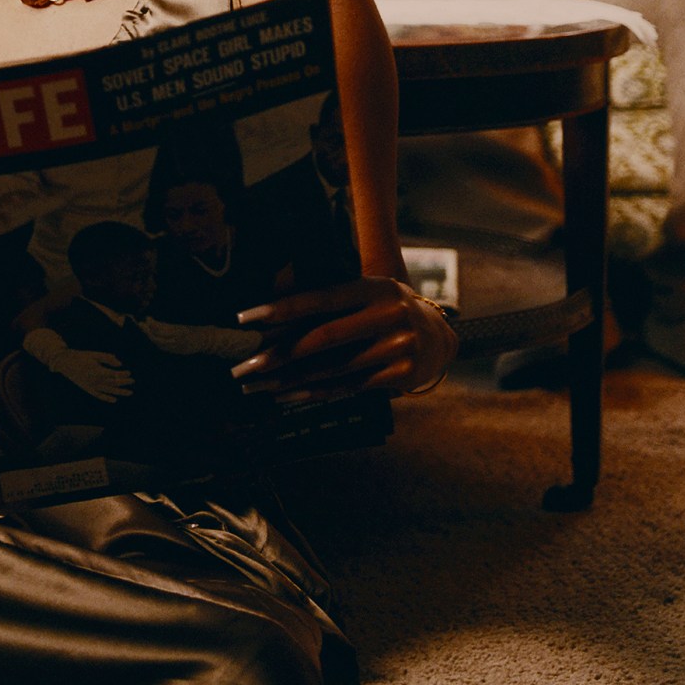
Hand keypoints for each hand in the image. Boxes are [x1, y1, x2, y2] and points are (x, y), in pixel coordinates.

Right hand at [47, 348, 135, 402]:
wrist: (65, 362)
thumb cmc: (81, 356)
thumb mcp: (94, 354)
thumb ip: (107, 358)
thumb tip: (120, 363)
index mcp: (97, 371)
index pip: (114, 375)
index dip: (122, 374)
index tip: (129, 372)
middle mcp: (95, 381)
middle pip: (113, 384)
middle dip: (124, 383)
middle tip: (132, 381)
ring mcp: (91, 386)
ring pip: (108, 392)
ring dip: (120, 392)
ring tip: (129, 393)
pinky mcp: (87, 389)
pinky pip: (99, 396)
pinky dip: (107, 398)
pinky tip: (114, 399)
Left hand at [230, 276, 458, 399]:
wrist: (439, 339)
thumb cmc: (386, 310)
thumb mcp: (366, 292)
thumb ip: (329, 298)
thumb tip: (273, 300)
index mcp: (374, 287)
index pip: (320, 298)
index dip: (281, 308)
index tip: (245, 318)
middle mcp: (388, 314)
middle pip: (323, 338)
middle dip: (278, 354)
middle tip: (244, 366)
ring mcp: (398, 346)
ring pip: (333, 368)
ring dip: (290, 380)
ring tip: (258, 386)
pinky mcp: (402, 374)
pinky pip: (349, 387)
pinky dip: (316, 392)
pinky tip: (289, 396)